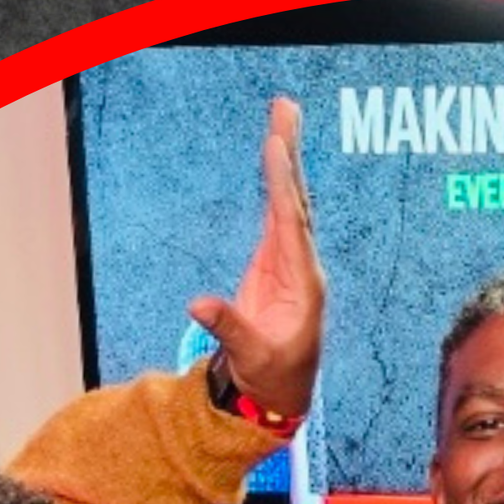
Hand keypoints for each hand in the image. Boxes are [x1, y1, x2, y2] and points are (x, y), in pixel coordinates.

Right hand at [187, 96, 322, 421]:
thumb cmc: (272, 379)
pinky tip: (276, 151)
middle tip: (286, 108)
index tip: (275, 149)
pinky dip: (277, 179)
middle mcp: (303, 266)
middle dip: (290, 154)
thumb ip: (228, 329)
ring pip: (290, 200)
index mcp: (304, 286)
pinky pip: (279, 210)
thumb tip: (199, 305)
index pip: (292, 226)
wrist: (279, 395)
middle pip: (296, 200)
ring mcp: (291, 261)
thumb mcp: (251, 358)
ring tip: (283, 112)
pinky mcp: (276, 262)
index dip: (283, 187)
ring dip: (286, 157)